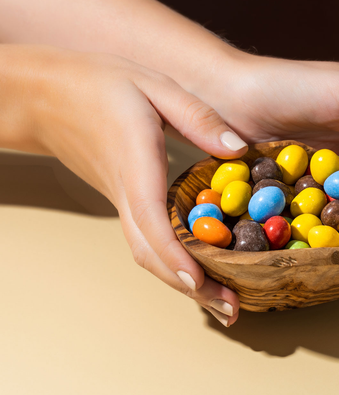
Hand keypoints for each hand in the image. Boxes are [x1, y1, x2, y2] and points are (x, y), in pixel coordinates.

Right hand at [0, 46, 247, 324]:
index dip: (174, 254)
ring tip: (222, 303)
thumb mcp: (154, 86)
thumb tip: (239, 149)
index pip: (152, 219)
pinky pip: (147, 241)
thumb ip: (197, 117)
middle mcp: (125, 193)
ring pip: (148, 253)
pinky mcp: (123, 202)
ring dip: (183, 283)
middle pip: (151, 252)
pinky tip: (199, 271)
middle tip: (229, 311)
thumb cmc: (100, 84)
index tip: (199, 281)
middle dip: (189, 286)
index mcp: (134, 163)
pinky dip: (172, 264)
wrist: (42, 94)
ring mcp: (121, 202)